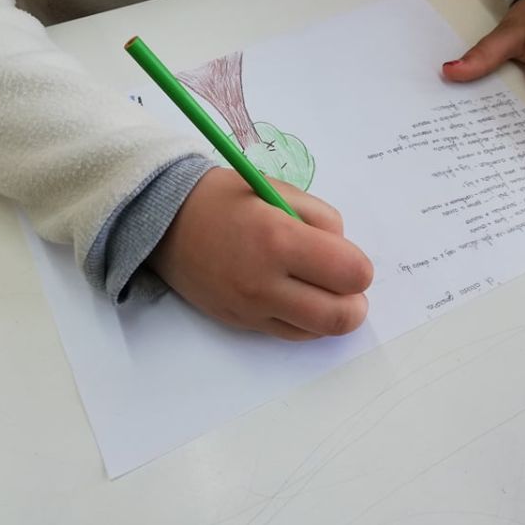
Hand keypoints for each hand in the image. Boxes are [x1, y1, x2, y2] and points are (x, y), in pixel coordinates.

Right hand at [148, 168, 373, 339]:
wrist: (164, 222)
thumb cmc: (223, 198)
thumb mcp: (277, 190)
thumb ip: (320, 218)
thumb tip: (345, 251)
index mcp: (279, 238)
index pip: (350, 272)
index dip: (360, 266)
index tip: (348, 257)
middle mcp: (265, 281)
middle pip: (340, 316)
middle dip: (356, 301)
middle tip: (347, 282)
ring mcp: (251, 308)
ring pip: (317, 332)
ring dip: (332, 314)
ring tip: (323, 290)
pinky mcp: (240, 323)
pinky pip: (289, 334)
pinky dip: (305, 322)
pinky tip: (299, 299)